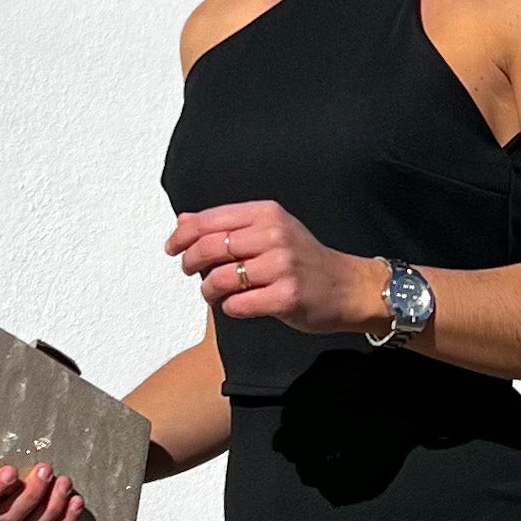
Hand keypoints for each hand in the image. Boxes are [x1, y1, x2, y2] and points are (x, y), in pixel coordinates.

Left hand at [165, 200, 378, 335]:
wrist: (348, 287)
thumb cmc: (304, 259)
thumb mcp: (271, 229)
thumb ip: (228, 224)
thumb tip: (183, 221)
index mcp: (267, 213)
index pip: (210, 220)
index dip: (183, 235)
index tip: (172, 248)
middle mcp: (274, 235)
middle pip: (210, 247)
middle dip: (190, 262)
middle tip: (190, 271)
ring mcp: (281, 266)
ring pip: (220, 278)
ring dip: (208, 290)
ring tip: (214, 293)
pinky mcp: (286, 296)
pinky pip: (238, 304)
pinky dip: (230, 308)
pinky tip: (237, 306)